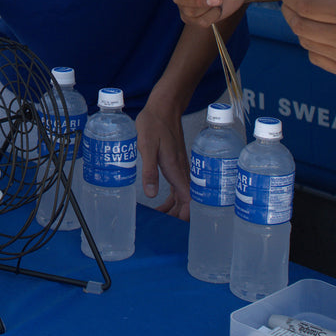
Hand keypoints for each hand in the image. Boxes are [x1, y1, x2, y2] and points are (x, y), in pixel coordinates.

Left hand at [135, 101, 190, 220]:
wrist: (163, 107)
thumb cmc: (154, 123)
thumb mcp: (147, 146)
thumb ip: (149, 170)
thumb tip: (152, 194)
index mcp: (176, 170)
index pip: (189, 201)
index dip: (186, 216)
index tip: (175, 228)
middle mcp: (181, 171)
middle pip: (186, 202)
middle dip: (178, 217)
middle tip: (162, 226)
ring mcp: (179, 167)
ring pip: (181, 195)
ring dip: (174, 208)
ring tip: (160, 217)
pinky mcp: (174, 163)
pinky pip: (176, 186)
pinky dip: (171, 197)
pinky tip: (159, 199)